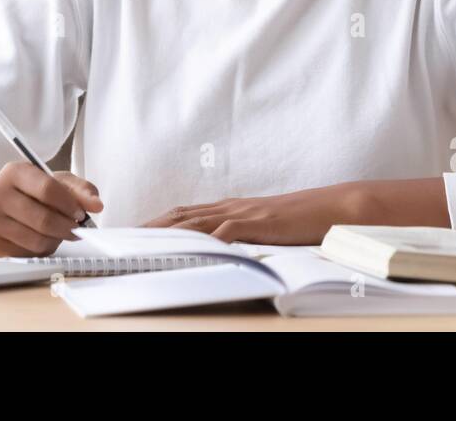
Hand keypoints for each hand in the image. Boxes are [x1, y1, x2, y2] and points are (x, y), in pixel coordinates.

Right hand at [0, 165, 102, 256]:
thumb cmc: (31, 191)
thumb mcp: (56, 181)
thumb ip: (80, 190)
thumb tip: (97, 205)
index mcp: (14, 172)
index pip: (48, 189)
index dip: (70, 205)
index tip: (81, 213)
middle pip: (43, 219)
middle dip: (67, 228)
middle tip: (77, 229)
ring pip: (36, 240)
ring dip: (56, 241)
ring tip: (59, 233)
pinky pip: (27, 254)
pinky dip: (41, 250)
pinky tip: (41, 239)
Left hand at [139, 182, 360, 244]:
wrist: (329, 207)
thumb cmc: (298, 220)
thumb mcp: (262, 227)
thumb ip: (240, 233)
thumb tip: (219, 247)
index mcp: (230, 208)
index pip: (185, 214)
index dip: (158, 222)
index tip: (134, 232)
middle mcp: (231, 207)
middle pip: (182, 215)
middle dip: (152, 227)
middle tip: (125, 239)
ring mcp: (244, 214)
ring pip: (197, 221)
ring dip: (169, 232)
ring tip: (144, 243)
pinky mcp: (259, 223)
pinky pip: (227, 232)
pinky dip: (208, 240)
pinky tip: (192, 248)